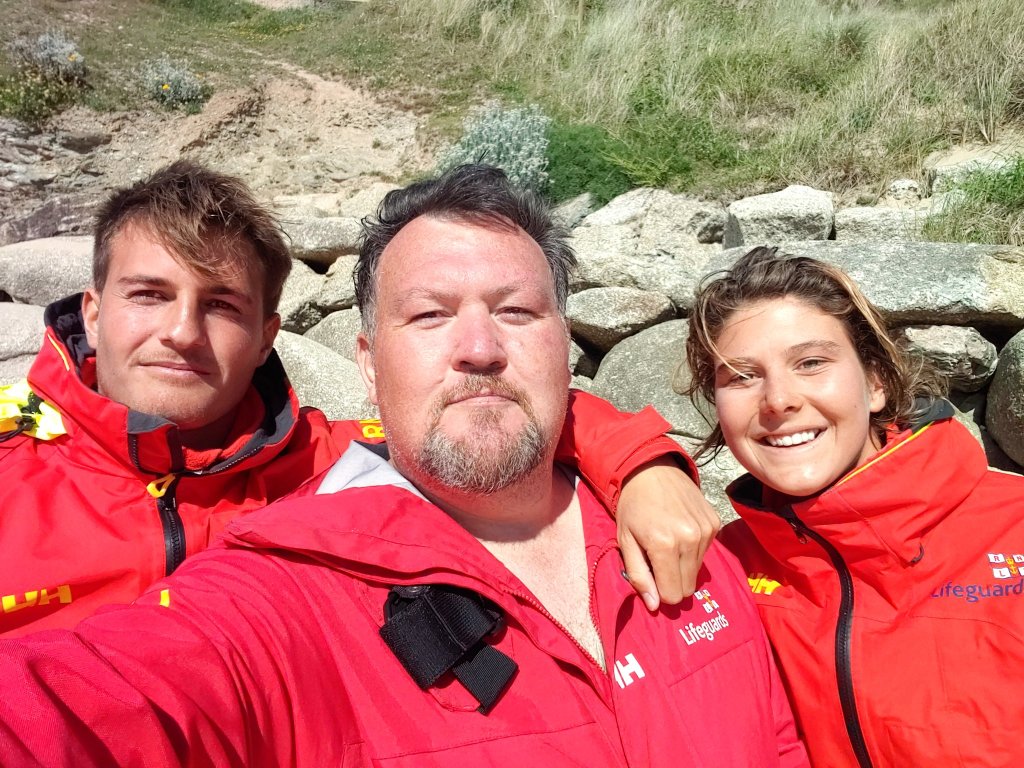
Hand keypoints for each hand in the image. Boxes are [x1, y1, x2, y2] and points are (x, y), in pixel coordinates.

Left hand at [616, 456, 720, 610]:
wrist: (651, 470)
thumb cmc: (633, 507)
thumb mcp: (625, 541)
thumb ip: (638, 575)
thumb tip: (654, 606)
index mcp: (664, 545)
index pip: (673, 594)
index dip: (661, 591)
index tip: (652, 576)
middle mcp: (690, 539)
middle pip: (688, 587)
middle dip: (672, 580)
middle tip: (658, 559)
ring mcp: (706, 530)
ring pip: (698, 571)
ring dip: (683, 564)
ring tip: (668, 541)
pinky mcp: (715, 523)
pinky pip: (706, 552)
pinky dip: (693, 548)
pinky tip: (680, 530)